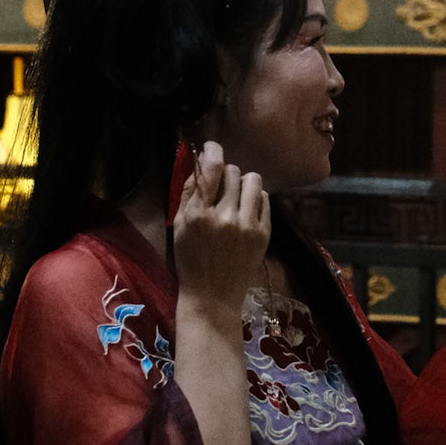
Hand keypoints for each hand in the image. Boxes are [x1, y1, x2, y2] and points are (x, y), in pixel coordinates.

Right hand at [173, 140, 269, 326]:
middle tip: (221, 186)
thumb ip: (188, 193)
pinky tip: (246, 210)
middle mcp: (225, 216)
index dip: (212, 150)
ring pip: (253, 181)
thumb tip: (198, 162)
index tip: (212, 148)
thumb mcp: (180, 226)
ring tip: (236, 196)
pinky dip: (255, 199)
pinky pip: (265, 199)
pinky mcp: (263, 234)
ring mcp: (247, 225)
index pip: (211, 168)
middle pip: (233, 171)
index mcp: (198, 214)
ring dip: (243, 183)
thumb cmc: (190, 261)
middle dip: (226, 173)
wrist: (212, 297)